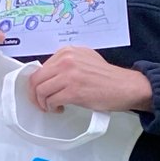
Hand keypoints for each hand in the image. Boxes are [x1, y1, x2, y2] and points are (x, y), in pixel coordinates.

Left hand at [27, 45, 152, 113]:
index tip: (41, 91)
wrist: (125, 86)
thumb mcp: (85, 59)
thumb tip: (50, 75)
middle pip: (37, 79)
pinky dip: (51, 107)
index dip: (38, 82)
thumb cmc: (107, 77)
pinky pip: (51, 100)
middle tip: (41, 102)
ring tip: (51, 107)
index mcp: (68, 51)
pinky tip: (59, 108)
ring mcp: (69, 75)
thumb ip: (67, 63)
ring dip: (43, 103)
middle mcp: (66, 60)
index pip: (41, 67)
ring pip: (41, 91)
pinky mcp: (73, 91)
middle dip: (34, 94)